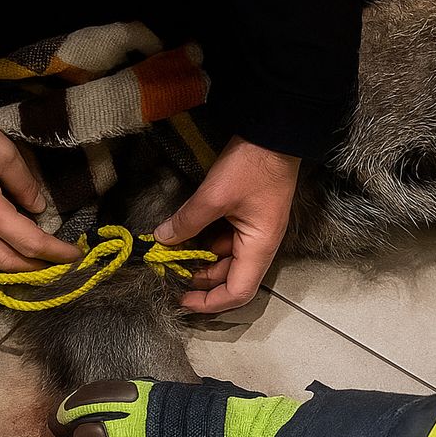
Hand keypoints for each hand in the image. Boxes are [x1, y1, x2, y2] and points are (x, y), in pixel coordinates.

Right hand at [0, 106, 81, 270]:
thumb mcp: (1, 150)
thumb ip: (24, 182)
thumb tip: (38, 208)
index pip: (30, 243)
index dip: (56, 252)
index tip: (77, 255)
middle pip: (9, 262)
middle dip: (38, 268)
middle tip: (62, 265)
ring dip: (18, 263)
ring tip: (41, 259)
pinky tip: (11, 244)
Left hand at [154, 136, 298, 313]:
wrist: (275, 133)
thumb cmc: (252, 166)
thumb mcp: (214, 196)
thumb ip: (187, 221)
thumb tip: (161, 240)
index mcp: (259, 248)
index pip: (238, 293)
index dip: (209, 302)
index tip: (180, 300)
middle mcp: (260, 246)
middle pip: (229, 278)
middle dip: (198, 280)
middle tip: (166, 271)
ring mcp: (254, 231)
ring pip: (225, 259)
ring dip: (199, 259)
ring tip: (170, 251)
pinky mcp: (248, 217)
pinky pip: (225, 240)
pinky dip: (204, 241)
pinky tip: (184, 232)